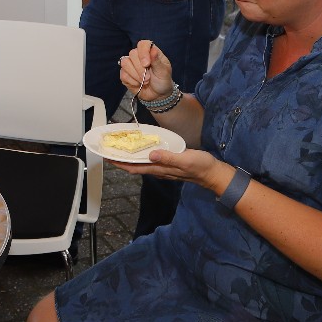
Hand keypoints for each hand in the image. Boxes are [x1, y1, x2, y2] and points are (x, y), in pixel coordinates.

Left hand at [110, 146, 230, 190]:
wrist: (213, 173)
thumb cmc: (200, 166)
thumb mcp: (185, 159)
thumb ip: (168, 157)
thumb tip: (151, 154)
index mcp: (160, 169)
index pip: (135, 168)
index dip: (120, 163)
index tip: (107, 157)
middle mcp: (159, 170)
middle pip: (135, 166)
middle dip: (122, 159)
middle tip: (110, 149)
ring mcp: (164, 167)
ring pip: (143, 163)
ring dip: (131, 157)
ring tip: (122, 147)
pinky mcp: (170, 163)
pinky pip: (151, 160)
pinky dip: (143, 154)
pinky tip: (143, 148)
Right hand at [119, 39, 174, 101]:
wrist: (158, 95)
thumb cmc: (163, 81)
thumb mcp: (164, 72)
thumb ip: (157, 61)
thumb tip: (153, 49)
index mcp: (150, 52)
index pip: (143, 44)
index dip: (143, 52)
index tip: (147, 64)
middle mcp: (139, 56)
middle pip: (132, 53)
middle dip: (140, 68)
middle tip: (148, 78)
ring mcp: (131, 65)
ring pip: (125, 63)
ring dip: (135, 75)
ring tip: (144, 82)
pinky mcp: (125, 74)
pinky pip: (123, 74)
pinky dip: (131, 81)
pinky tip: (138, 84)